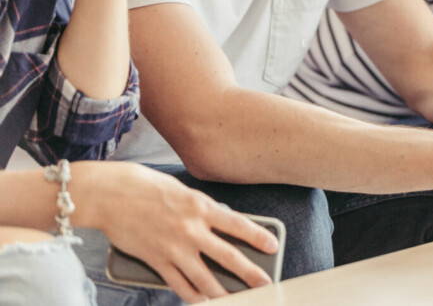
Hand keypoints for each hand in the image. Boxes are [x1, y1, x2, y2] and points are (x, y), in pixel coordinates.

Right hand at [73, 162, 277, 302]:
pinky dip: (192, 296)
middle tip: (264, 283)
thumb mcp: (182, 190)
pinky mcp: (155, 261)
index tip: (273, 246)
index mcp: (201, 207)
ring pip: (204, 278)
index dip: (258, 236)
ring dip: (223, 293)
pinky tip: (203, 302)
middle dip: (249, 273)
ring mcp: (173, 248)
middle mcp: (191, 229)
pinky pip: (178, 284)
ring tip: (236, 301)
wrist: (109, 194)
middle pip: (227, 257)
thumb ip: (200, 209)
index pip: (238, 224)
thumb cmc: (145, 186)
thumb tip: (217, 224)